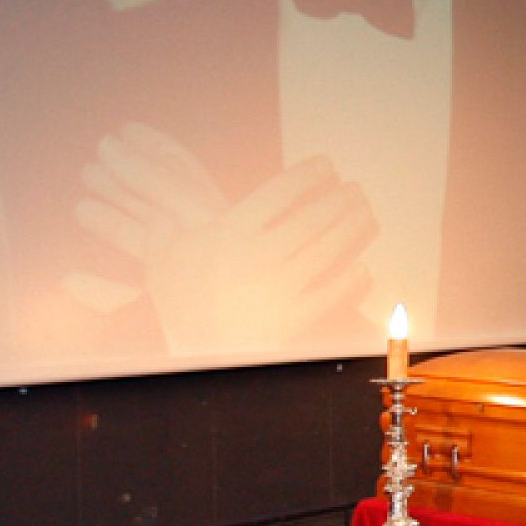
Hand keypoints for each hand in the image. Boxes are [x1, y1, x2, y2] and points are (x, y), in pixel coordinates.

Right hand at [76, 124, 376, 352]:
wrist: (187, 360)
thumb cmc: (177, 308)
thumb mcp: (161, 262)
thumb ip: (164, 232)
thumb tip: (161, 216)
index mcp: (230, 233)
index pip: (280, 191)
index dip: (308, 174)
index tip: (325, 165)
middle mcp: (260, 256)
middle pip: (313, 217)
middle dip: (340, 198)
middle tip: (354, 189)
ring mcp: (281, 288)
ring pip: (328, 249)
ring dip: (353, 227)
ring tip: (365, 214)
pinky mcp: (294, 320)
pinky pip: (333, 293)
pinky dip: (352, 278)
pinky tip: (361, 267)